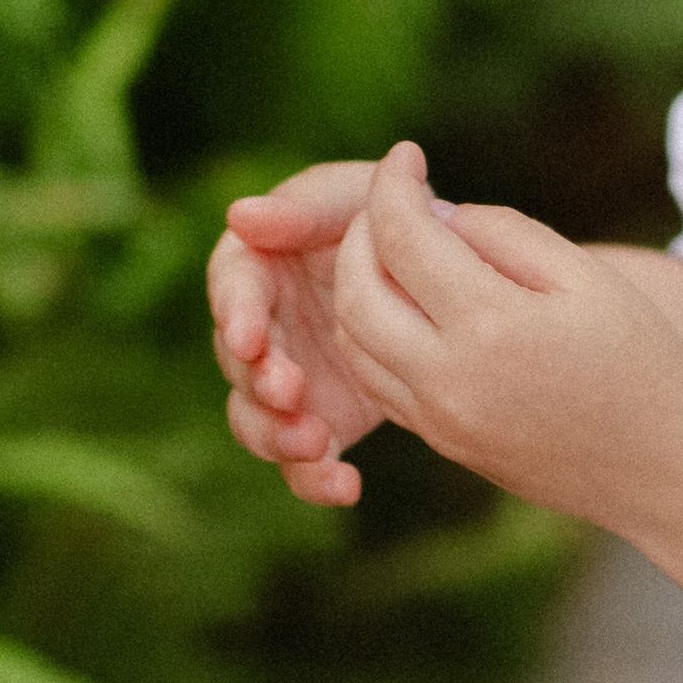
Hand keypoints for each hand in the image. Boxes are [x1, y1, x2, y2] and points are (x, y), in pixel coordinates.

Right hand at [210, 163, 394, 506]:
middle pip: (238, 363)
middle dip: (257, 382)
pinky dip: (315, 479)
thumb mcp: (357, 196)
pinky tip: (345, 486)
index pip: (233, 289)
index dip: (237, 313)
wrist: (450, 277)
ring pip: (258, 421)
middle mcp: (264, 329)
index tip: (251, 337)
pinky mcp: (322, 421)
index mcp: (260, 267)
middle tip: (290, 391)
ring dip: (277, 436)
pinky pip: (303, 462)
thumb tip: (241, 215)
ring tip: (314, 442)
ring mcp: (289, 382)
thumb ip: (305, 207)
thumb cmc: (394, 218)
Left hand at [324, 142, 682, 532]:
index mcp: (492, 325)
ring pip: (353, 341)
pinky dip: (371, 333)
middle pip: (356, 291)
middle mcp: (450, 379)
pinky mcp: (443, 443)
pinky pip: (377, 382)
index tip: (405, 155)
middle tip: (391, 202)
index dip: (393, 184)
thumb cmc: (642, 359)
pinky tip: (406, 304)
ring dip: (357, 284)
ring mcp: (440, 420)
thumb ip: (505, 233)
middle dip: (359, 233)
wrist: (666, 470)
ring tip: (393, 248)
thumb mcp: (587, 276)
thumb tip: (436, 215)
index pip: (404, 237)